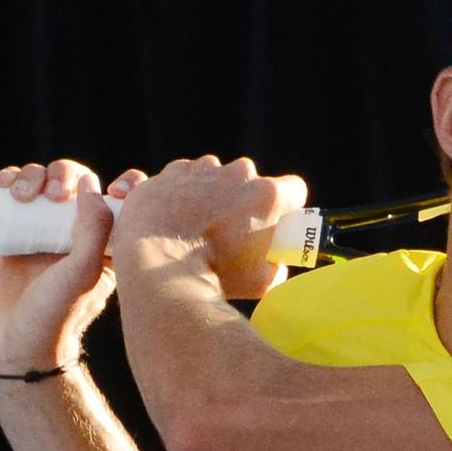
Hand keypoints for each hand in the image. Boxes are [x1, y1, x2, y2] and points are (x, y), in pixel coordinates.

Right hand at [0, 160, 145, 370]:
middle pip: (81, 181)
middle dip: (68, 174)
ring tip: (26, 195)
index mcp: (111, 241)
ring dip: (36, 175)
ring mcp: (46, 228)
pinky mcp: (15, 229)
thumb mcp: (84, 272)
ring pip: (47, 181)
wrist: (13, 343)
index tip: (116, 190)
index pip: (127, 198)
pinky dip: (13, 178)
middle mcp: (80, 231)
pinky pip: (16, 192)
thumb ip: (95, 229)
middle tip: (57, 195)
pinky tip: (5, 182)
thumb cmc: (57, 314)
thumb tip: (92, 187)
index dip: (127, 183)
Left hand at [110, 155, 307, 298]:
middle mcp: (239, 173)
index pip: (294, 189)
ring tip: (198, 226)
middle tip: (232, 230)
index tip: (277, 221)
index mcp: (268, 194)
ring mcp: (203, 169)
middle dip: (246, 200)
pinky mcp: (172, 172)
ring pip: (217, 177)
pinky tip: (175, 218)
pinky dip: (183, 193)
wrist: (157, 266)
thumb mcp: (262, 281)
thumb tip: (275, 263)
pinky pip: (185, 178)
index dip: (288, 206)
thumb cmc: (216, 274)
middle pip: (252, 182)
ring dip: (214, 195)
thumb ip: (276, 266)